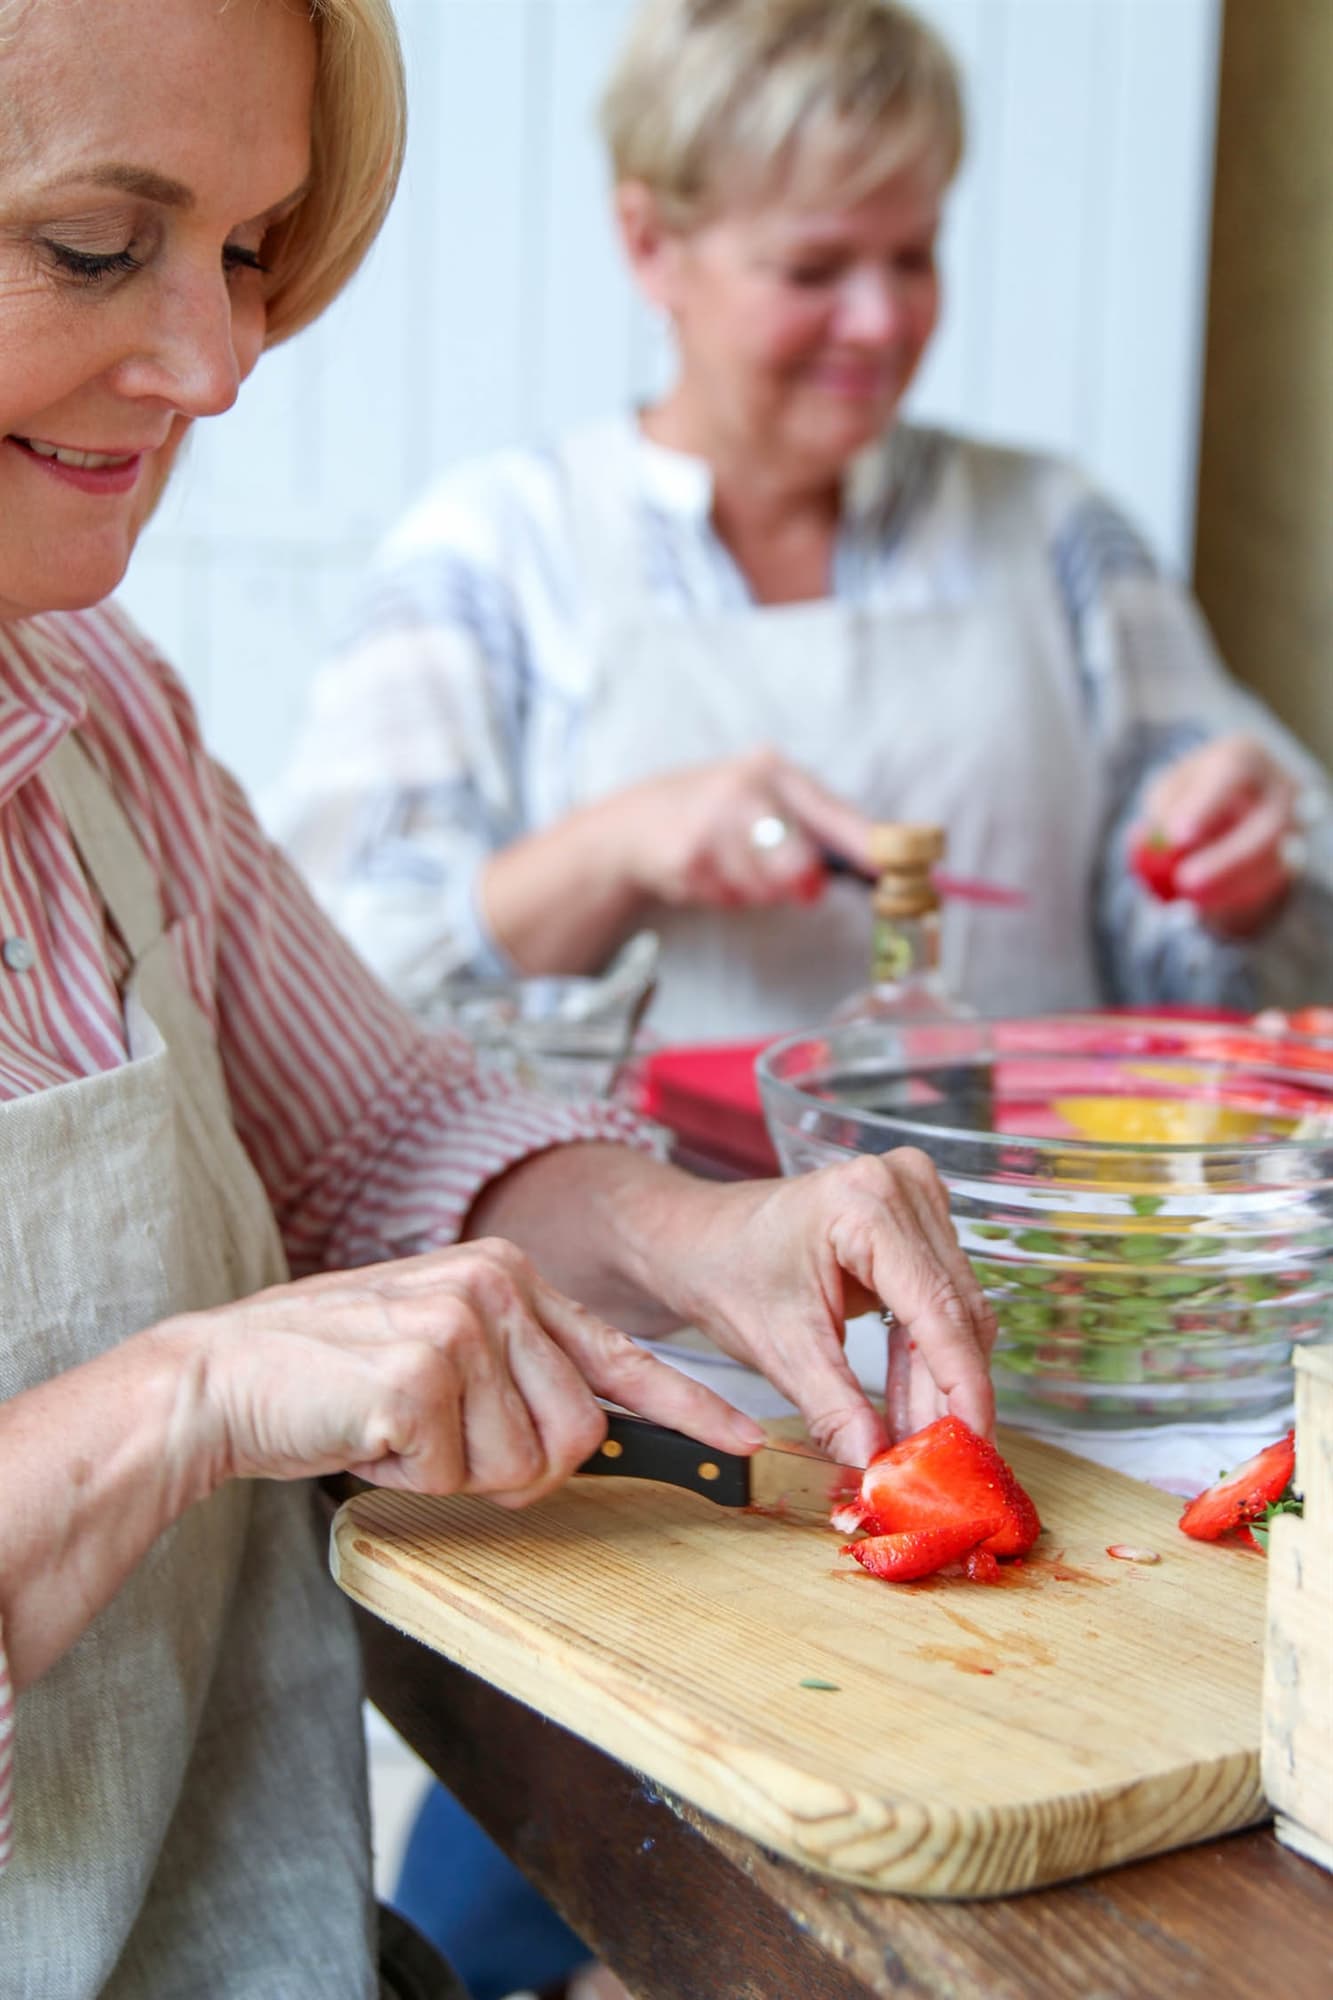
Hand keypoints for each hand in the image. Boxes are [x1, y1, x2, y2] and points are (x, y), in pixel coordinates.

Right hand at [171, 1238, 762, 1506]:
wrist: (222, 1374)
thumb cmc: (330, 1373)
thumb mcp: (439, 1347)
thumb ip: (516, 1372)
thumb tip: (587, 1436)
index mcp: (509, 1274)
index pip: (620, 1352)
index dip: (690, 1405)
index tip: (746, 1440)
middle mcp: (497, 1287)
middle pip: (573, 1435)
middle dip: (511, 1468)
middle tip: (438, 1442)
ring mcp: (461, 1326)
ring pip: (521, 1465)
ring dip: (455, 1472)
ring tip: (395, 1425)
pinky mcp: (421, 1375)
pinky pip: (454, 1475)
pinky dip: (408, 1475)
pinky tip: (366, 1431)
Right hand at [611, 747, 874, 910]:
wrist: (636, 820)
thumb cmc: (720, 811)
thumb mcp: (768, 799)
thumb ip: (820, 830)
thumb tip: (877, 867)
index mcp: (775, 771)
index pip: (832, 813)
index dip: (866, 846)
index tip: (893, 872)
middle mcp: (744, 790)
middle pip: (796, 861)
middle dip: (800, 880)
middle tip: (802, 888)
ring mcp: (710, 825)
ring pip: (765, 889)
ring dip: (758, 891)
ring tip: (734, 865)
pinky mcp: (685, 859)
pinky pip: (731, 899)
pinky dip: (727, 896)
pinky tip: (708, 872)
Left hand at [649, 1153, 996, 1467]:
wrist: (699, 1238)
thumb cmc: (727, 1272)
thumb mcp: (777, 1346)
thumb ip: (832, 1407)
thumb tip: (875, 1459)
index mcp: (865, 1202)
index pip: (936, 1306)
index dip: (961, 1383)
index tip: (973, 1442)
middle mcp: (903, 1185)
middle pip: (953, 1310)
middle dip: (949, 1392)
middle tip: (946, 1461)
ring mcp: (914, 1198)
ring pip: (954, 1311)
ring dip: (940, 1382)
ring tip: (924, 1445)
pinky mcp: (916, 1222)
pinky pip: (938, 1302)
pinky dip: (924, 1358)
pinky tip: (913, 1410)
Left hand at [1134, 735, 1299, 933]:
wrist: (1227, 799)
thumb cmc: (1190, 791)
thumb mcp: (1167, 789)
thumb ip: (1164, 811)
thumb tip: (1158, 841)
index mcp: (1247, 757)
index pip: (1234, 774)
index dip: (1206, 806)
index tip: (1175, 836)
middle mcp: (1281, 789)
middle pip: (1267, 826)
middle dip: (1226, 859)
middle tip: (1184, 881)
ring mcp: (1294, 826)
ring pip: (1276, 863)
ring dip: (1231, 886)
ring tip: (1188, 900)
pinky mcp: (1292, 860)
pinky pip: (1271, 887)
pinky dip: (1238, 900)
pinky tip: (1204, 908)